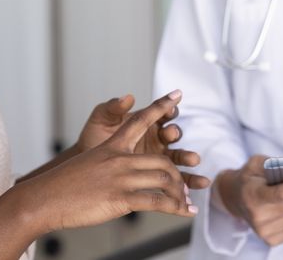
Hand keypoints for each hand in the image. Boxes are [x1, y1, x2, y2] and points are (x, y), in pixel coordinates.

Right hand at [21, 91, 201, 231]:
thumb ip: (110, 148)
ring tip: (188, 201)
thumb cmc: (65, 182)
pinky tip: (185, 211)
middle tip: (189, 180)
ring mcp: (121, 177)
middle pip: (163, 157)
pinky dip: (176, 207)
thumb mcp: (90, 158)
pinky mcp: (121, 197)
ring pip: (165, 178)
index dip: (161, 106)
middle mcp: (120, 158)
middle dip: (181, 169)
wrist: (45, 198)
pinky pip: (158, 201)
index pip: (141, 119)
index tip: (177, 93)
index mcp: (113, 146)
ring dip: (181, 191)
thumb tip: (125, 121)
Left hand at [76, 92, 209, 189]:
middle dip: (174, 133)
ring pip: (178, 157)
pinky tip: (198, 183)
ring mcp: (157, 158)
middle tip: (171, 134)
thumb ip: (112, 108)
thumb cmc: (92, 140)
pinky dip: (190, 181)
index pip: (159, 112)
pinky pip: (177, 179)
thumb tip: (127, 98)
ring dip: (187, 157)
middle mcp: (154, 138)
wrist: (84, 168)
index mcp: (143, 122)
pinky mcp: (158, 177)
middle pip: (171, 133)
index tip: (173, 103)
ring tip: (193, 160)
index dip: (167, 107)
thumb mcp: (100, 121)